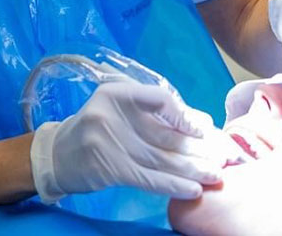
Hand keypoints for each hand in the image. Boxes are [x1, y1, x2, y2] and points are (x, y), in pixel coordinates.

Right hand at [29, 81, 222, 202]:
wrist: (58, 154)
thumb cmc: (97, 129)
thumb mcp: (120, 110)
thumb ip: (155, 114)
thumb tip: (201, 123)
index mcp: (117, 92)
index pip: (161, 98)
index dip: (186, 115)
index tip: (205, 130)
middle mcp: (111, 113)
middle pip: (165, 133)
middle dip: (197, 148)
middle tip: (223, 156)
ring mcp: (107, 141)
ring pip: (161, 158)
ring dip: (192, 169)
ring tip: (215, 174)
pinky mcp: (108, 168)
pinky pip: (148, 178)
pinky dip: (173, 185)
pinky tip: (193, 189)